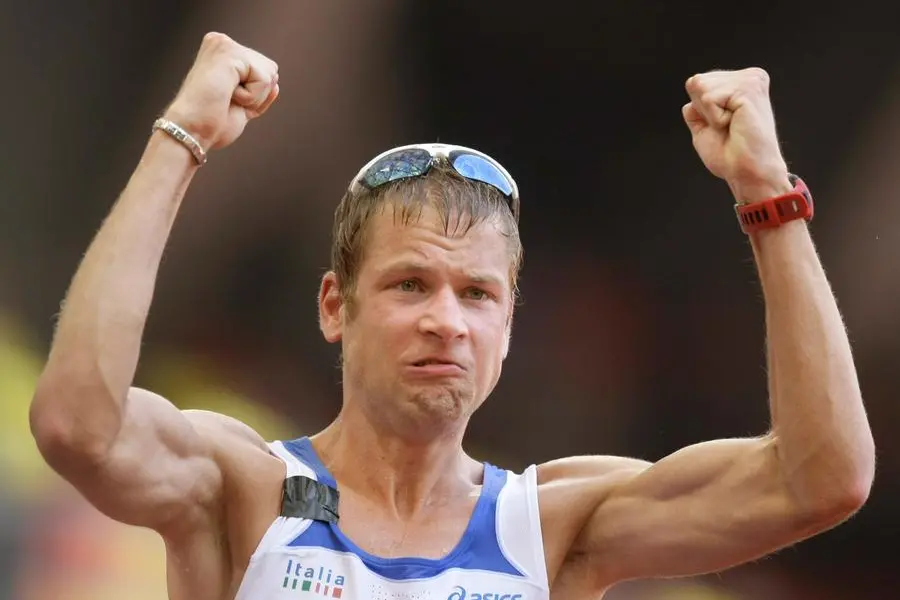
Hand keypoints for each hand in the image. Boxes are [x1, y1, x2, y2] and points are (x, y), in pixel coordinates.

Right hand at [162, 32, 279, 150]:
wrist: (193, 131)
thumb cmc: (211, 122)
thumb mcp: (241, 104)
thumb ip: (256, 91)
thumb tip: (275, 85)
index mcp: (224, 52)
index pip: (265, 71)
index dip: (254, 96)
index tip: (228, 101)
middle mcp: (223, 43)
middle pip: (271, 70)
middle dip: (256, 95)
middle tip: (227, 101)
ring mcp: (225, 45)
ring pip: (270, 74)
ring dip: (253, 97)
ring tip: (226, 98)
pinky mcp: (230, 53)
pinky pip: (263, 80)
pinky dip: (252, 97)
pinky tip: (227, 96)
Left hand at [682, 68, 791, 203]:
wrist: (747, 171)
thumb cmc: (730, 154)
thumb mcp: (704, 125)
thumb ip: (696, 104)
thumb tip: (693, 81)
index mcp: (740, 83)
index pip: (697, 83)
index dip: (700, 111)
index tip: (723, 126)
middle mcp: (749, 76)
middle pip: (696, 82)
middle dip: (703, 111)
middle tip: (727, 128)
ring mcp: (751, 80)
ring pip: (701, 88)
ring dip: (710, 115)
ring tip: (732, 126)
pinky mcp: (749, 88)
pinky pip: (709, 99)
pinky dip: (714, 118)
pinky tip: (734, 124)